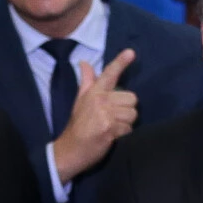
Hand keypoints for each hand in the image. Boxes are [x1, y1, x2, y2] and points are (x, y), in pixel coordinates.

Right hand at [49, 49, 138, 182]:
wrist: (70, 150)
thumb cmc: (78, 125)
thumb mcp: (80, 100)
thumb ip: (86, 81)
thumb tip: (84, 63)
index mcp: (94, 92)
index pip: (109, 74)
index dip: (121, 62)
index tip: (131, 52)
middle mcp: (100, 100)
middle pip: (132, 98)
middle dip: (127, 110)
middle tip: (114, 118)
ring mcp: (105, 114)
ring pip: (132, 114)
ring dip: (126, 124)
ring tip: (113, 128)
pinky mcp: (109, 129)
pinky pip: (129, 129)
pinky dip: (124, 135)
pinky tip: (112, 137)